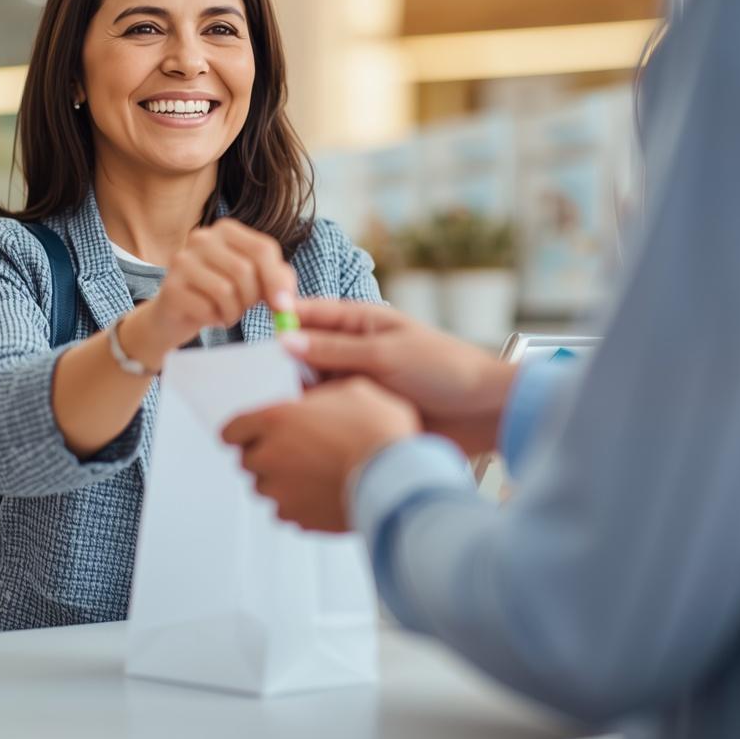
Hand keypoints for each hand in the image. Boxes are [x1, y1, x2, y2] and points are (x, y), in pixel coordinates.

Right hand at [122, 219, 297, 367]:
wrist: (178, 313)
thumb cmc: (221, 293)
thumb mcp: (255, 281)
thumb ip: (278, 280)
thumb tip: (285, 300)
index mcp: (226, 230)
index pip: (263, 249)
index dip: (277, 280)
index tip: (284, 306)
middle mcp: (201, 237)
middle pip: (244, 270)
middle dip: (251, 298)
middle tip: (243, 307)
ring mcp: (182, 260)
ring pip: (225, 290)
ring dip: (233, 311)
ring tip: (226, 312)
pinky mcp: (170, 287)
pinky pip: (207, 308)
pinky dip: (215, 319)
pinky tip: (210, 316)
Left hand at [221, 377, 418, 532]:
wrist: (396, 477)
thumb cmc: (378, 431)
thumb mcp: (352, 390)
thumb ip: (322, 394)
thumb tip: (318, 395)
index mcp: (275, 420)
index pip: (231, 430)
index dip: (243, 431)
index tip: (251, 433)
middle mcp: (270, 457)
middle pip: (248, 461)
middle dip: (267, 454)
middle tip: (296, 449)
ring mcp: (282, 492)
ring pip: (267, 489)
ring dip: (282, 481)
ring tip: (314, 472)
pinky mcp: (299, 518)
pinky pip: (288, 512)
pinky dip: (300, 505)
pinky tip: (323, 492)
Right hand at [279, 299, 517, 456]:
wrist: (483, 412)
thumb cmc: (446, 370)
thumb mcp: (385, 353)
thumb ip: (334, 350)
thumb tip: (287, 341)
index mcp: (362, 322)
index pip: (312, 314)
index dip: (284, 318)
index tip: (258, 327)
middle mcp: (355, 351)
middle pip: (306, 352)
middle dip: (283, 362)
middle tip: (256, 377)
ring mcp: (357, 383)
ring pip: (313, 385)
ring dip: (296, 393)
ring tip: (270, 402)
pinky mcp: (361, 413)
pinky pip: (328, 413)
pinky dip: (313, 417)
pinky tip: (296, 424)